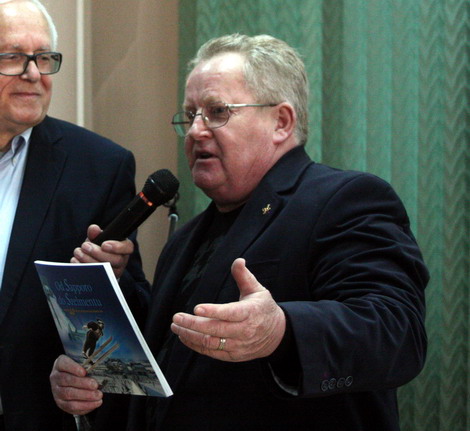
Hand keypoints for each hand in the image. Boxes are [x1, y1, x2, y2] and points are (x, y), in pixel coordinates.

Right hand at [50, 355, 102, 415]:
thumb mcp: (82, 362)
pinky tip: (95, 403)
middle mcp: (55, 377)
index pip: (63, 364)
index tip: (84, 372)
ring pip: (68, 394)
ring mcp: (56, 391)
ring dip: (85, 396)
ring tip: (98, 395)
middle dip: (83, 383)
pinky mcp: (61, 403)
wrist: (72, 380)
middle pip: (67, 380)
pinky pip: (71, 407)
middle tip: (95, 385)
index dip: (73, 368)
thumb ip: (88, 363)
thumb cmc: (80, 369)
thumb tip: (100, 364)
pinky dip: (84, 406)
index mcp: (59, 364)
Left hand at [71, 224, 132, 277]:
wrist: (96, 262)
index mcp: (124, 249)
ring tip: (78, 252)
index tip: (104, 244)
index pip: (128, 248)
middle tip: (85, 246)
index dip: (117, 247)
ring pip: (105, 270)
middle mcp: (122, 262)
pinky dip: (83, 268)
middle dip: (98, 253)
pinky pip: (95, 277)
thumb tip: (93, 228)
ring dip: (89, 260)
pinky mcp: (103, 280)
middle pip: (116, 260)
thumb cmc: (100, 248)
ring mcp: (113, 273)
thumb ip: (96, 233)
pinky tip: (75, 261)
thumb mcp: (99, 239)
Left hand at [171, 258, 285, 361]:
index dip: (212, 311)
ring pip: (210, 343)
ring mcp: (238, 345)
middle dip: (193, 324)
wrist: (277, 335)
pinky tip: (185, 336)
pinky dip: (195, 345)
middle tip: (176, 317)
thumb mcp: (257, 290)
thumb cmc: (263, 309)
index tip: (196, 308)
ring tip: (176, 326)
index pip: (229, 313)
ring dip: (190, 335)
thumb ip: (244, 276)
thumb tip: (238, 260)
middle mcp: (243, 331)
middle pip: (215, 330)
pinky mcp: (232, 355)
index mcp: (250, 313)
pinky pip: (211, 352)